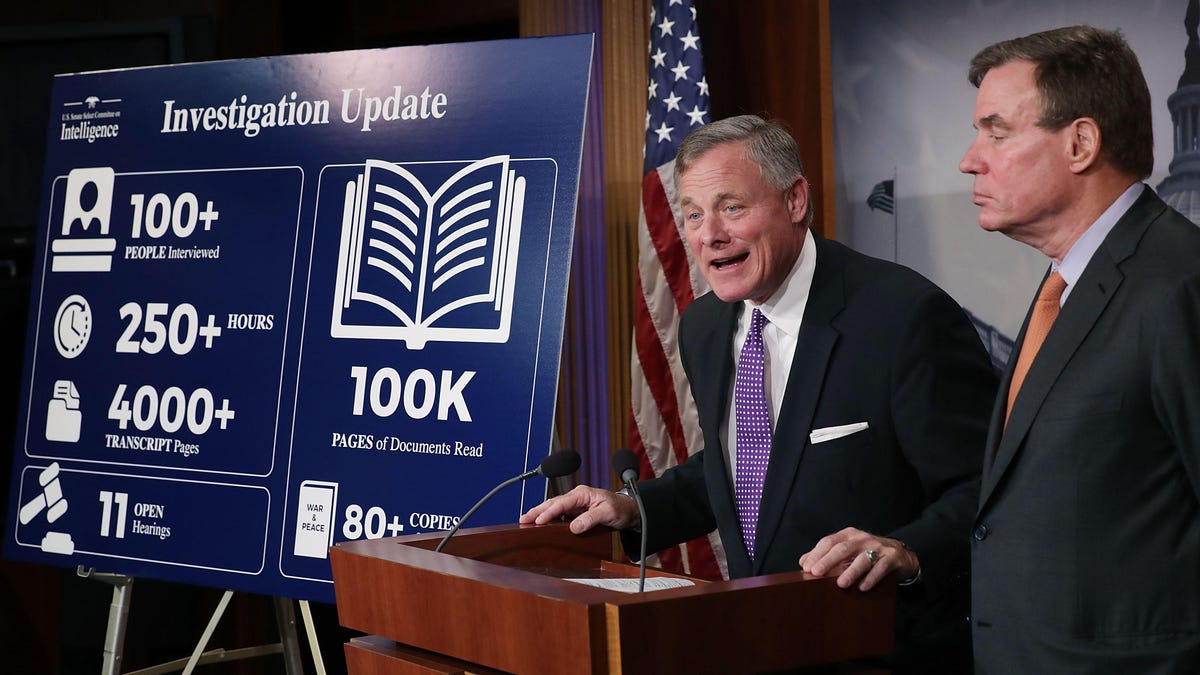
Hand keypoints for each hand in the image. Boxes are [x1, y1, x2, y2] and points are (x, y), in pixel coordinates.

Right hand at [519, 485, 639, 533]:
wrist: (629, 510)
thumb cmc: (620, 509)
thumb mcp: (607, 513)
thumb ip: (591, 519)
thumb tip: (573, 527)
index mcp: (582, 494)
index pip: (561, 503)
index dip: (548, 512)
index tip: (538, 520)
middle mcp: (577, 497)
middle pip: (553, 503)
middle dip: (537, 510)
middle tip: (523, 518)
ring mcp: (576, 504)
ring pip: (554, 507)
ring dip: (541, 513)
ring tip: (527, 521)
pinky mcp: (576, 511)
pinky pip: (559, 514)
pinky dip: (549, 518)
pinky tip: (541, 524)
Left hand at [798, 527, 918, 590]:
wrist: (901, 555)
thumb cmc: (868, 554)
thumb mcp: (848, 551)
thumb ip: (827, 555)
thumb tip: (803, 562)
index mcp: (849, 535)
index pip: (829, 541)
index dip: (816, 554)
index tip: (806, 567)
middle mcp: (862, 538)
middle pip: (843, 548)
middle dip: (828, 561)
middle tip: (816, 573)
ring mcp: (878, 547)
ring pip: (862, 559)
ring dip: (851, 572)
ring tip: (840, 584)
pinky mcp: (892, 557)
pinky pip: (881, 568)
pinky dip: (871, 578)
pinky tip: (863, 587)